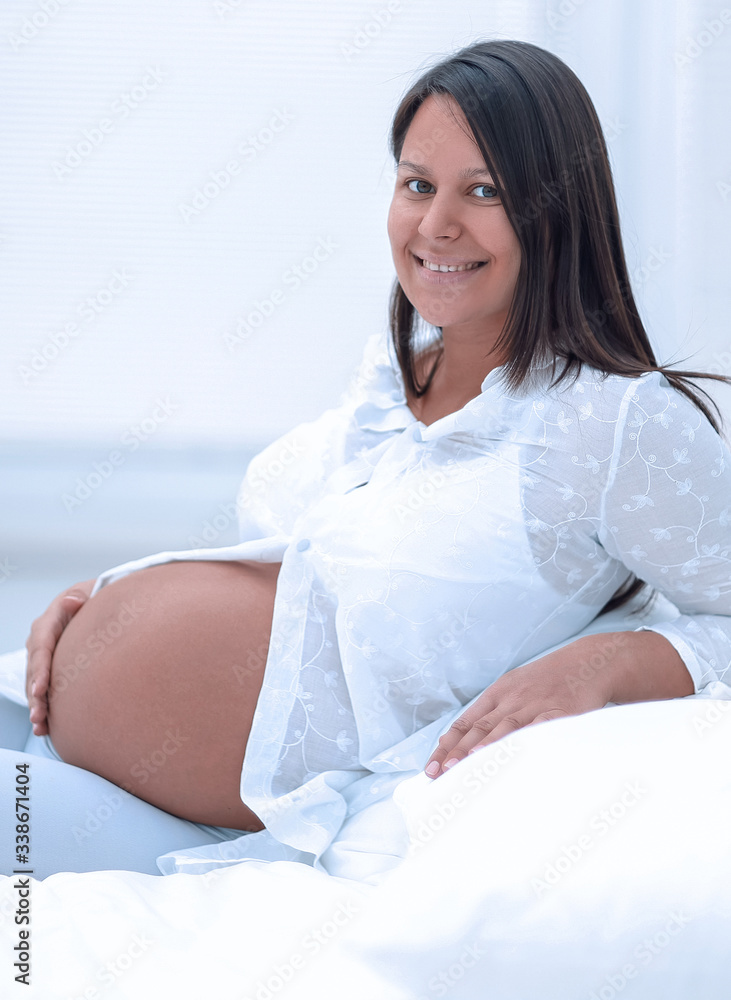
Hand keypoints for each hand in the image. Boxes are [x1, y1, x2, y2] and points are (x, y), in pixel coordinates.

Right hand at [25, 578, 94, 735]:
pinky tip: (44, 727)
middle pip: (35, 671)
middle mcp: (40, 641)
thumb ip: (79, 597)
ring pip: (35, 684)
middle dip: (36, 696)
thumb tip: (73, 601)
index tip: (40, 689)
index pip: (41, 648)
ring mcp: (42, 656)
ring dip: (37, 706)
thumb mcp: (88, 592)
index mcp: (48, 623)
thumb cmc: (92, 597)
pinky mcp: (49, 668)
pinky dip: (43, 707)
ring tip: (40, 726)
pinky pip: (42, 689)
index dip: (40, 670)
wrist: (91, 603)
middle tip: (39, 716)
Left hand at [425, 631, 635, 777]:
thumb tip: (461, 740)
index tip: (431, 767)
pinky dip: (527, 740)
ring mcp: (536, 704)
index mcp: (498, 693)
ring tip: (467, 765)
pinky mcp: (561, 711)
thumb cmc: (547, 680)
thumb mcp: (515, 687)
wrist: (587, 661)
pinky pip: (542, 727)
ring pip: (505, 728)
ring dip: (485, 747)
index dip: (448, 745)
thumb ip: (492, 712)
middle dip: (458, 751)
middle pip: (480, 728)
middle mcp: (512, 699)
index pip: (465, 723)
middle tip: (440, 773)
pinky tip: (515, 752)